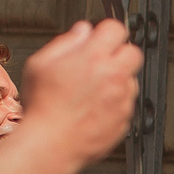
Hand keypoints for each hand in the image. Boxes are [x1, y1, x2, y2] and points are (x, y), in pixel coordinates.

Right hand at [15, 19, 141, 164]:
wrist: (51, 144)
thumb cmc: (42, 107)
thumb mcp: (40, 63)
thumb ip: (66, 42)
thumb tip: (83, 30)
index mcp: (93, 58)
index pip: (116, 29)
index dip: (106, 31)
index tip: (100, 37)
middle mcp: (113, 77)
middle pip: (133, 52)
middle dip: (119, 53)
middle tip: (101, 62)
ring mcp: (122, 99)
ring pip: (131, 79)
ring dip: (117, 79)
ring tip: (91, 90)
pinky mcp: (125, 119)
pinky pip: (127, 103)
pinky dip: (116, 102)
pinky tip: (94, 108)